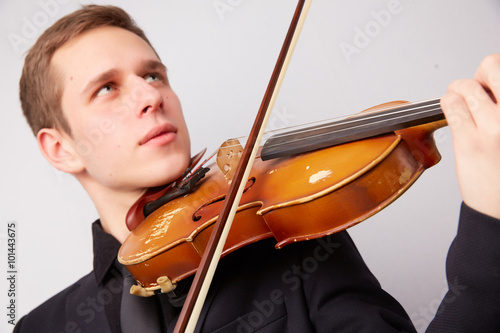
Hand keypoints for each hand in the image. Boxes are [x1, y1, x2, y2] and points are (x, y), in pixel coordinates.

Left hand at [441, 54, 499, 218]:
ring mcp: (496, 127)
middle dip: (481, 74)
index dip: (496, 75)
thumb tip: (490, 83)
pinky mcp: (470, 140)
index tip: (493, 87)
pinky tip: (454, 114)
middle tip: (480, 90)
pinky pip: (450, 104)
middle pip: (491, 64)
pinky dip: (448, 104)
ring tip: (463, 104)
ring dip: (459, 91)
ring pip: (465, 84)